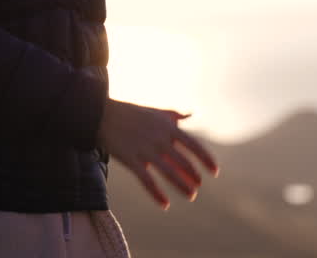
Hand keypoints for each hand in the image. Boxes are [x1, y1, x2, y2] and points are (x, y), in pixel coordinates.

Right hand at [96, 97, 219, 209]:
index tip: (214, 172)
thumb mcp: (155, 111)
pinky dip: (156, 194)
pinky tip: (165, 205)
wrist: (101, 114)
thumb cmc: (130, 112)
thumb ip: (174, 115)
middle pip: (183, 162)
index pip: (193, 145)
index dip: (206, 159)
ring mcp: (145, 150)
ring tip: (191, 195)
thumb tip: (191, 114)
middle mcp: (159, 139)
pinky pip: (146, 180)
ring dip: (182, 186)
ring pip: (168, 173)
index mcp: (167, 127)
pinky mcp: (131, 160)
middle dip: (193, 176)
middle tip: (198, 186)